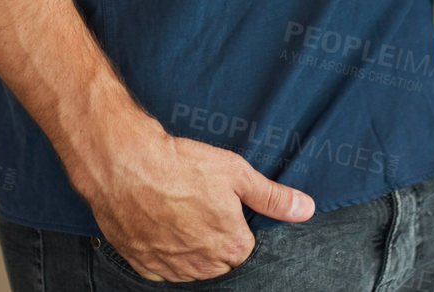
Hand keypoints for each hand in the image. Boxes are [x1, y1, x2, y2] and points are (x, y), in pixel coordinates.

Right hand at [77, 120, 314, 281]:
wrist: (126, 165)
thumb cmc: (182, 164)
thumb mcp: (236, 172)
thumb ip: (272, 197)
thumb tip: (307, 209)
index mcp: (232, 244)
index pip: (245, 245)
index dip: (234, 220)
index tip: (221, 201)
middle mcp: (204, 265)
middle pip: (220, 259)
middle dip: (215, 236)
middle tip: (198, 203)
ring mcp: (173, 268)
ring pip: (192, 266)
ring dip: (190, 247)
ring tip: (178, 210)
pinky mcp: (145, 265)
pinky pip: (163, 268)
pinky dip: (164, 251)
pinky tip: (160, 224)